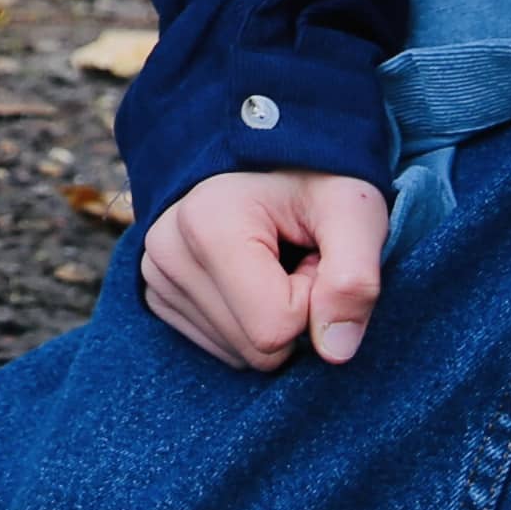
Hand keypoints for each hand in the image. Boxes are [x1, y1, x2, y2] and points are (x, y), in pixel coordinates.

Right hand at [138, 170, 389, 368]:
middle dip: (294, 313)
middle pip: (256, 350)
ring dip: (273, 319)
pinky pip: (221, 349)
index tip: (314, 252)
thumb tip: (335, 352)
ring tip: (277, 262)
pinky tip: (252, 277)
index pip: (275, 328)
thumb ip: (355, 277)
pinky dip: (248, 323)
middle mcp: (167, 250)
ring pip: (239, 355)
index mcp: (207, 223)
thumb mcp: (355, 211)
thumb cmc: (318, 179)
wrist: (269, 154)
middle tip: (300, 258)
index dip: (314, 299)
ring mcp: (156, 275)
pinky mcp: (158, 295)